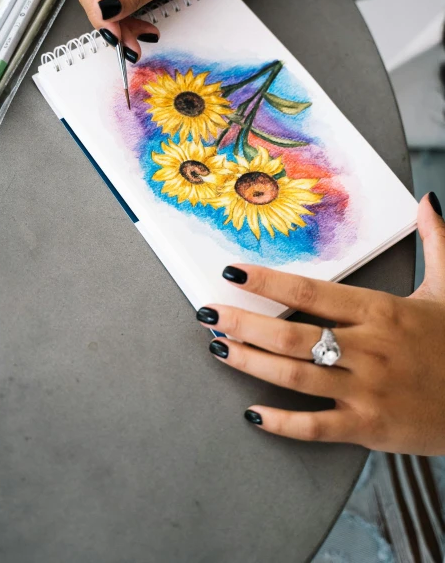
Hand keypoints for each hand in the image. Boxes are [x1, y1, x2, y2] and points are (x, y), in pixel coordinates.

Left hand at [198, 193, 444, 454]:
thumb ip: (436, 241)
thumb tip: (428, 201)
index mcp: (381, 311)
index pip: (312, 291)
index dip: (268, 281)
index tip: (232, 272)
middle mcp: (369, 348)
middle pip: (291, 334)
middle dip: (243, 322)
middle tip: (207, 314)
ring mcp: (368, 390)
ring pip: (295, 376)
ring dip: (251, 362)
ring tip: (218, 348)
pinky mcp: (370, 428)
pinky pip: (316, 426)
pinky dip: (282, 422)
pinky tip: (252, 413)